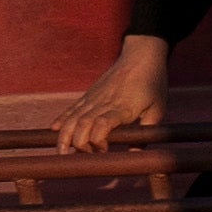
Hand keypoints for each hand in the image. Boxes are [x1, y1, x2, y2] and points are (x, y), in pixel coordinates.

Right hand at [53, 33, 166, 152]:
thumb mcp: (158, 109)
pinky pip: (72, 108)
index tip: (104, 150)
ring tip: (60, 152)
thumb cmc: (153, 83)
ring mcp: (94, 97)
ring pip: (73, 117)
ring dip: (64, 136)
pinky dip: (62, 119)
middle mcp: (104, 102)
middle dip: (79, 144)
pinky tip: (54, 130)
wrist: (141, 55)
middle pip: (83, 124)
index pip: (102, 124)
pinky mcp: (89, 94)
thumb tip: (135, 155)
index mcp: (123, 107)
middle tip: (85, 156)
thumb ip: (146, 133)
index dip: (98, 140)